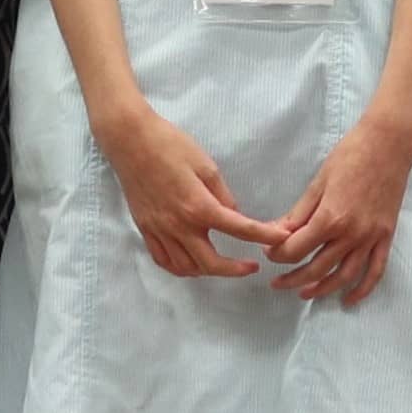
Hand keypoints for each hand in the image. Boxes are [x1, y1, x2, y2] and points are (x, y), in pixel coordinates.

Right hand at [94, 102, 281, 280]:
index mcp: (199, 206)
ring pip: (186, 268)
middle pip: (211, 263)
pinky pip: (164, 261)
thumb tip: (234, 215)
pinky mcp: (145, 230)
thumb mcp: (206, 165)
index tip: (281, 240)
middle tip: (251, 266)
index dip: (264, 237)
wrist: (130, 141)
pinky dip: (181, 268)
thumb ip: (223, 195)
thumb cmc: (170, 145)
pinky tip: (192, 263)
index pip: (239, 229)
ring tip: (223, 264)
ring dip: (209, 271)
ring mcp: (159, 231)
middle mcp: (179, 225)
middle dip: (235, 270)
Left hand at [266, 105, 411, 308]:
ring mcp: (371, 238)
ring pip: (343, 275)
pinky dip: (362, 289)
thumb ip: (299, 213)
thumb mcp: (318, 182)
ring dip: (322, 289)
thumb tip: (277, 233)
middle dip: (293, 278)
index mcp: (330, 218)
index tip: (270, 253)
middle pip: (316, 268)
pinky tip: (348, 299)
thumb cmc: (350, 155)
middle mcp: (351, 234)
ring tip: (304, 294)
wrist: (389, 143)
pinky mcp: (386, 237)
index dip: (278, 254)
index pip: (296, 249)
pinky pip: (375, 271)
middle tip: (278, 282)